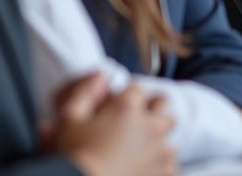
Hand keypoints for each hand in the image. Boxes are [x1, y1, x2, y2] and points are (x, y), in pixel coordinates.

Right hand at [53, 72, 177, 175]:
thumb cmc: (73, 158)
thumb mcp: (69, 119)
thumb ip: (85, 92)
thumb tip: (100, 75)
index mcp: (127, 108)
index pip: (137, 88)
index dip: (126, 96)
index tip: (117, 106)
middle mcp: (148, 126)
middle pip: (163, 106)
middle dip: (153, 108)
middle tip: (138, 120)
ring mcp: (159, 152)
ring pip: (169, 136)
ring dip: (158, 140)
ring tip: (142, 150)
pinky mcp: (163, 175)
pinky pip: (172, 167)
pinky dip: (162, 167)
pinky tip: (147, 169)